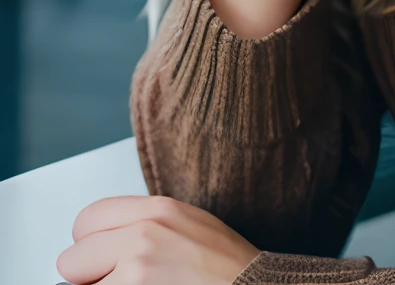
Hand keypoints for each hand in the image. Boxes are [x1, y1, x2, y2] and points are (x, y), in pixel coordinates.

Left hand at [56, 195, 258, 283]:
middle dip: (89, 278)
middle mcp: (142, 235)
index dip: (89, 246)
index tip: (98, 260)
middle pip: (73, 260)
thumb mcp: (188, 225)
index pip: (87, 221)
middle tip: (116, 281)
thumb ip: (145, 225)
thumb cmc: (229, 267)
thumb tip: (106, 245)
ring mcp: (138, 271)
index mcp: (157, 210)